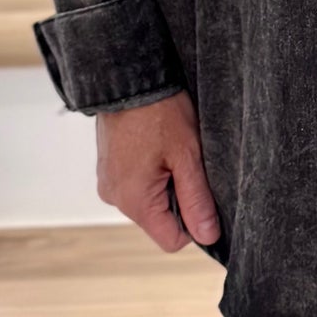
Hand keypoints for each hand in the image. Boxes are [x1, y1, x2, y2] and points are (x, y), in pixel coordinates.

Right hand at [96, 89, 219, 252]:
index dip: (193, 223)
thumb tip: (208, 236)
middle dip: (178, 196)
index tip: (201, 191)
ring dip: (165, 182)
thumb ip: (197, 199)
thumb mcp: (187, 155)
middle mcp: (115, 197)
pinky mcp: (107, 168)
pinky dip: (150, 171)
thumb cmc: (159, 111)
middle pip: (159, 220)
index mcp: (134, 201)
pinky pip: (135, 183)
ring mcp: (108, 182)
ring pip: (149, 200)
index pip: (171, 240)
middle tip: (185, 161)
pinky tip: (156, 145)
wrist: (128, 76)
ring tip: (169, 149)